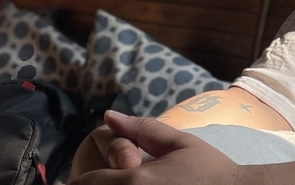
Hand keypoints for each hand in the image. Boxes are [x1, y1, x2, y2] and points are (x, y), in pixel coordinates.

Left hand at [69, 111, 252, 184]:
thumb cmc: (211, 170)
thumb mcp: (179, 143)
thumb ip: (142, 129)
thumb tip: (109, 117)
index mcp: (133, 180)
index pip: (84, 182)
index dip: (88, 176)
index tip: (104, 172)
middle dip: (97, 184)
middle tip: (116, 177)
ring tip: (129, 183)